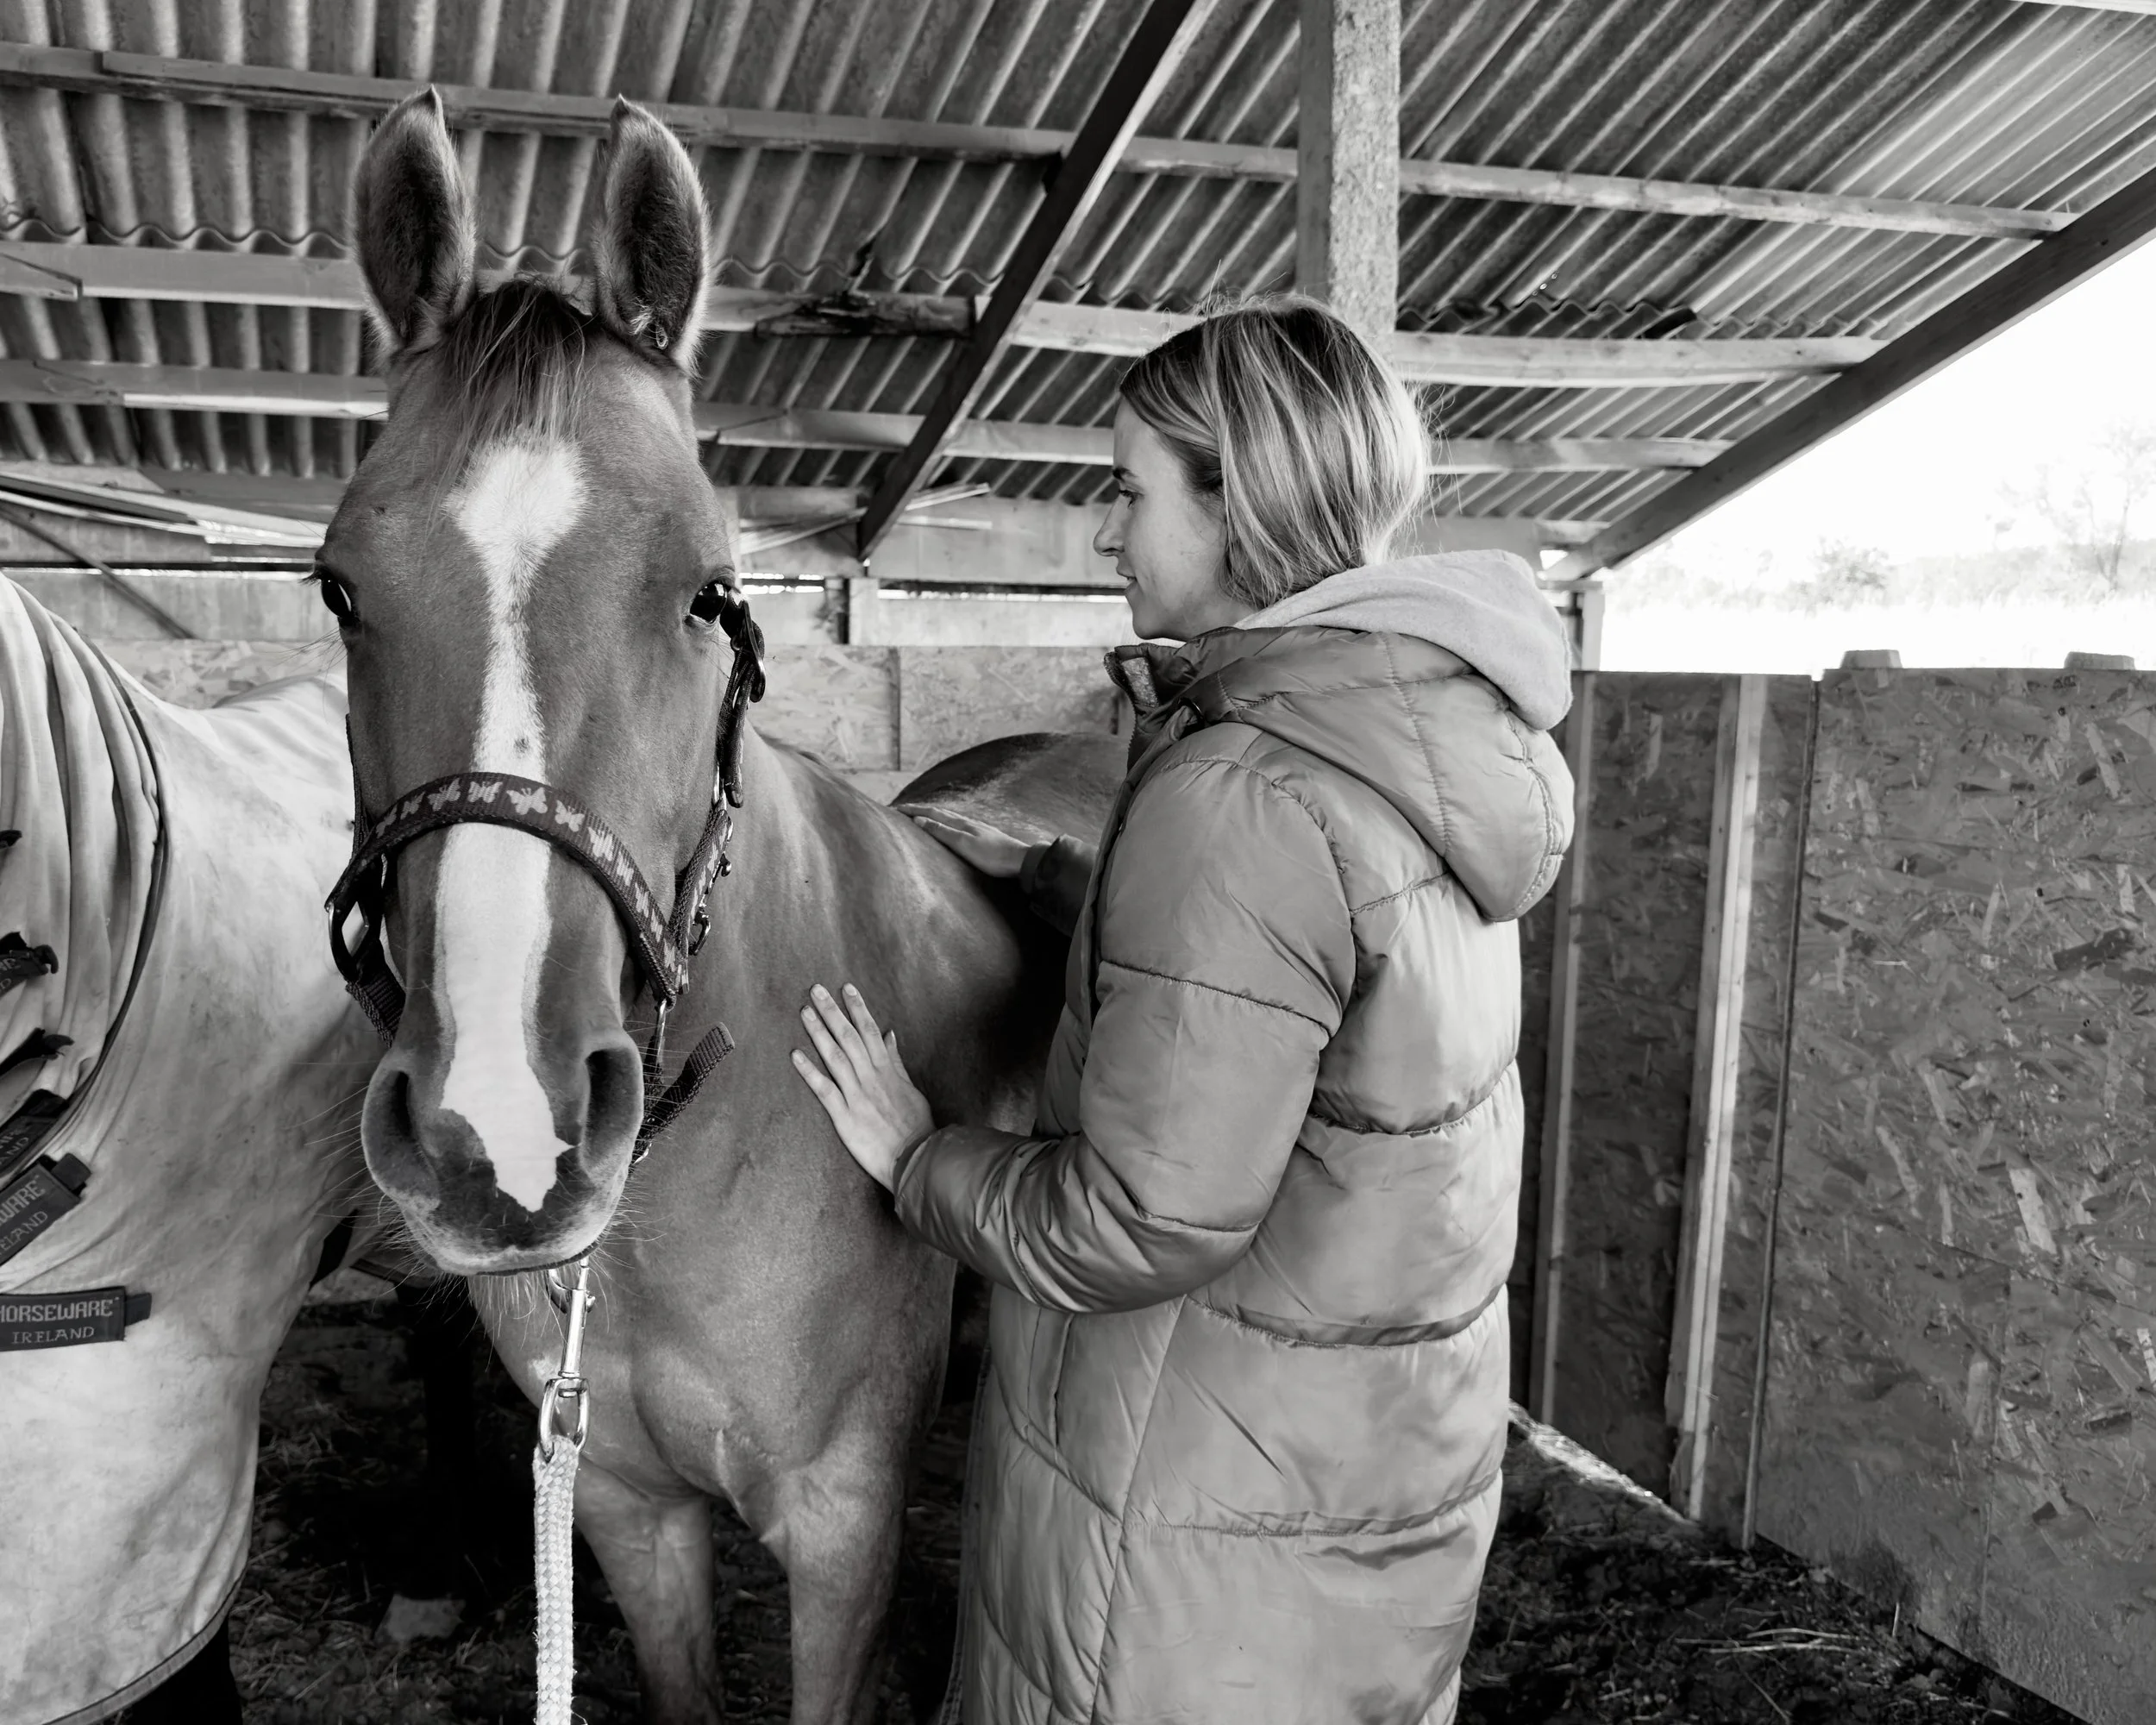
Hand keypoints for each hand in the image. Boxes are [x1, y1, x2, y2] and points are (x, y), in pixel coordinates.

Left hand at [791, 983, 933, 1190]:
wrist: (917, 1159)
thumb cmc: (916, 1126)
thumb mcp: (911, 1089)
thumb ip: (897, 1062)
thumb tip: (889, 1034)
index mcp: (888, 1071)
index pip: (870, 1031)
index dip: (857, 1008)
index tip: (846, 988)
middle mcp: (871, 1078)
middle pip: (849, 1037)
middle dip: (832, 1012)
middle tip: (816, 990)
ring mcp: (857, 1096)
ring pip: (835, 1057)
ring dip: (819, 1032)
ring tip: (805, 1012)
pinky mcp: (845, 1118)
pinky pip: (825, 1091)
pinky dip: (810, 1072)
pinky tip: (795, 1055)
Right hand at [898, 807, 1030, 878]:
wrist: (1020, 861)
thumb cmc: (992, 856)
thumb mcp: (963, 844)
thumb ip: (941, 832)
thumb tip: (919, 820)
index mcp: (960, 823)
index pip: (931, 813)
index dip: (913, 810)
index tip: (895, 808)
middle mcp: (967, 822)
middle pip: (939, 812)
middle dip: (920, 810)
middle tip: (903, 810)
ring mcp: (976, 828)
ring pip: (949, 818)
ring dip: (932, 815)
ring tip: (922, 815)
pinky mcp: (982, 836)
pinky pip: (957, 825)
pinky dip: (946, 823)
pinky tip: (951, 828)